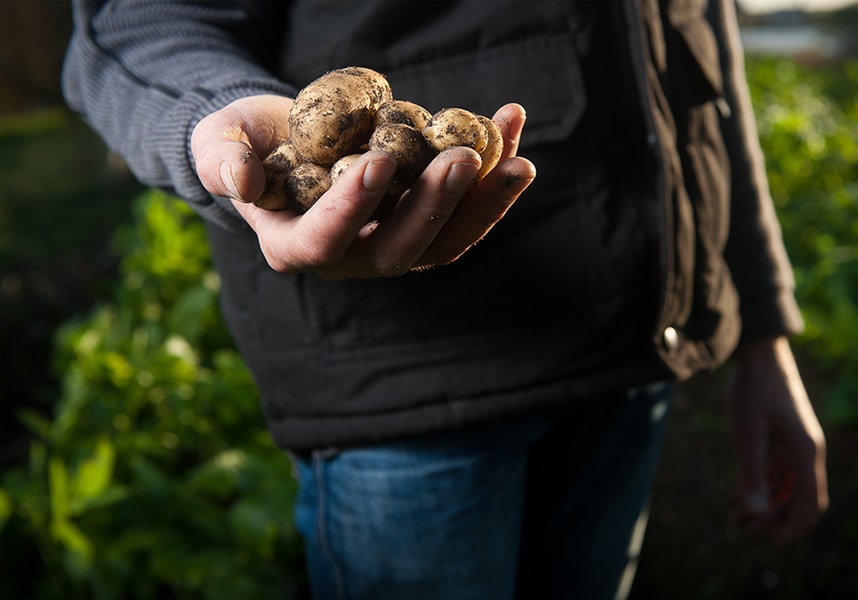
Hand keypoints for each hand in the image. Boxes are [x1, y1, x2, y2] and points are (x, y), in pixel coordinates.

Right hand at [191, 95, 535, 278]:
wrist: (282, 139)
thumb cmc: (243, 141)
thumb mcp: (218, 143)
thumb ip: (222, 161)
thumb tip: (241, 182)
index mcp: (294, 245)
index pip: (324, 240)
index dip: (352, 208)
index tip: (380, 160)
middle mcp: (349, 257)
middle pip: (399, 250)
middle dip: (435, 206)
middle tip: (465, 158)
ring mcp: (390, 243)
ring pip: (444, 242)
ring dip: (483, 204)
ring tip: (518, 160)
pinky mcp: (422, 222)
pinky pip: (463, 211)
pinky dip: (492, 177)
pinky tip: (512, 128)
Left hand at [727, 335, 828, 545]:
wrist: (757, 354)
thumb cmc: (753, 390)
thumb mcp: (748, 433)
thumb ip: (751, 473)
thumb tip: (754, 514)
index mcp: (806, 453)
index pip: (810, 504)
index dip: (793, 528)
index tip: (770, 544)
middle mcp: (806, 452)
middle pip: (800, 501)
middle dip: (775, 522)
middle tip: (744, 534)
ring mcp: (795, 445)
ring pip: (787, 489)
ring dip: (767, 508)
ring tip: (737, 522)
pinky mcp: (782, 438)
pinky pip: (778, 474)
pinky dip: (763, 490)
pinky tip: (741, 500)